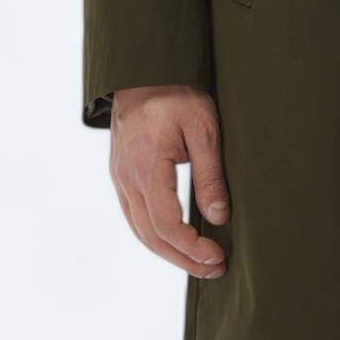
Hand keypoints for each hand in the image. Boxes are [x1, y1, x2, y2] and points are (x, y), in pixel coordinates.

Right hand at [109, 85, 230, 276]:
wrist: (143, 71)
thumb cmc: (176, 93)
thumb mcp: (203, 126)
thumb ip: (210, 172)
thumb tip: (219, 217)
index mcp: (147, 166)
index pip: (166, 223)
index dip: (191, 247)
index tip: (216, 256)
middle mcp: (127, 178)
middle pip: (151, 236)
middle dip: (183, 259)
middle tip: (214, 268)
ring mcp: (120, 178)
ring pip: (140, 231)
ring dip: (169, 252)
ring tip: (199, 263)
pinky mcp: (121, 176)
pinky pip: (134, 217)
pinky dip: (154, 236)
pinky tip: (174, 242)